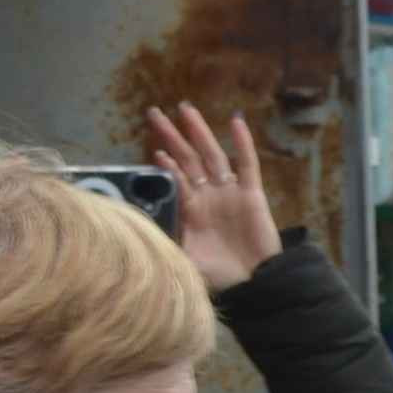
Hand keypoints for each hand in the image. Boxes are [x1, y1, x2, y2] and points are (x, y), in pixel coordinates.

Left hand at [147, 105, 276, 294]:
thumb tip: (135, 232)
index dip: (165, 161)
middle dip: (172, 135)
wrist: (256, 283)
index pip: (175, 178)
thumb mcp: (183, 259)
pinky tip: (236, 122)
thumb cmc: (221, 276)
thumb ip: (164, 242)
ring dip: (199, 131)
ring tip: (185, 109)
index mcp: (192, 210)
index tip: (153, 145)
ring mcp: (230, 193)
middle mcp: (209, 196)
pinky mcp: (252, 194)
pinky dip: (242, 143)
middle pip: (187, 158)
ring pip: (212, 154)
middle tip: (154, 112)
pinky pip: (247, 163)